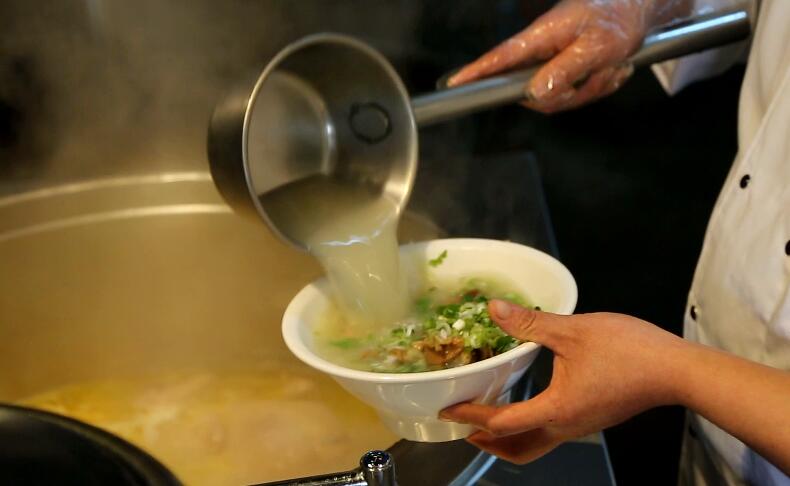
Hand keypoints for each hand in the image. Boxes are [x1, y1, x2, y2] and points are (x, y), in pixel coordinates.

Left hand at [440, 300, 687, 463]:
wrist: (676, 369)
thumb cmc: (628, 351)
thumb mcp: (572, 330)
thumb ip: (530, 323)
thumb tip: (494, 309)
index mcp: (556, 410)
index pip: (503, 421)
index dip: (471, 415)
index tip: (448, 409)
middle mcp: (566, 426)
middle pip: (519, 449)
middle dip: (488, 443)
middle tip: (464, 427)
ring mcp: (581, 425)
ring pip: (536, 443)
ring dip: (508, 437)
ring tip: (487, 419)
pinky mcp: (592, 417)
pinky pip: (551, 431)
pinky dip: (528, 426)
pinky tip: (526, 400)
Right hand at [448, 0, 686, 112]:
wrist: (637, 11)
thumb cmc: (617, 18)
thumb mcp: (599, 46)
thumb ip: (566, 70)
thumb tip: (535, 92)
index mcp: (543, 36)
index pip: (502, 57)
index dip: (477, 72)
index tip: (454, 83)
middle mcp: (542, 52)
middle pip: (535, 92)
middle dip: (573, 93)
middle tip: (603, 74)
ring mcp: (552, 64)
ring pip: (558, 98)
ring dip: (591, 88)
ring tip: (612, 66)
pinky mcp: (563, 72)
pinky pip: (573, 95)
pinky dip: (597, 86)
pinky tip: (611, 69)